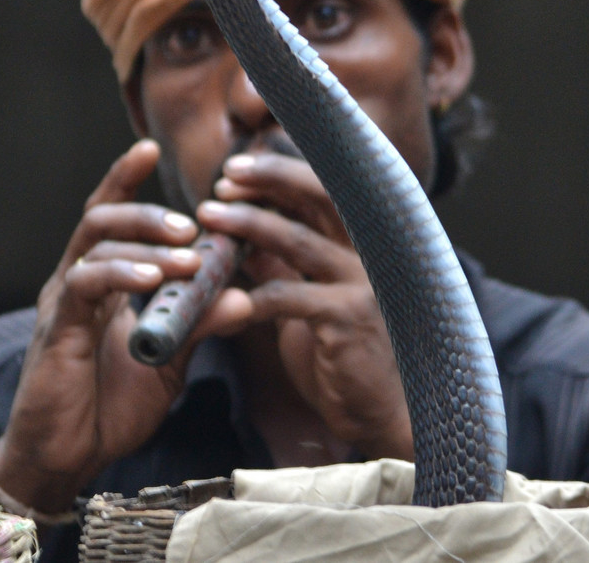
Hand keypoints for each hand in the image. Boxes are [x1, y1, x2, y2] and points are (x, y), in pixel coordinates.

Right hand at [0, 139, 211, 512]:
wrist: (66, 458)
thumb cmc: (110, 406)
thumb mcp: (168, 361)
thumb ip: (199, 325)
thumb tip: (244, 297)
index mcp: (101, 282)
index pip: (110, 217)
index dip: (125, 180)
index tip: (148, 147)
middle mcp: (77, 280)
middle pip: (102, 217)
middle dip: (148, 212)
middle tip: (192, 225)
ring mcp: (63, 300)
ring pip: (96, 242)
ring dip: (146, 242)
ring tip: (188, 254)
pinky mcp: (58, 326)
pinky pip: (85, 282)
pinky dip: (122, 273)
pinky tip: (153, 278)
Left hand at [196, 149, 412, 462]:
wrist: (380, 415)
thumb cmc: (342, 355)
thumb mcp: (307, 299)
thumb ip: (280, 265)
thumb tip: (239, 234)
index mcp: (360, 244)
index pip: (321, 189)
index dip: (276, 175)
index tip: (233, 174)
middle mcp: (370, 254)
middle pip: (320, 194)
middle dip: (268, 178)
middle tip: (224, 178)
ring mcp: (363, 285)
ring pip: (297, 239)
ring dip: (247, 224)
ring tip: (208, 216)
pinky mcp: (349, 319)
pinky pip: (289, 296)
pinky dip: (252, 293)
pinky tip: (224, 297)